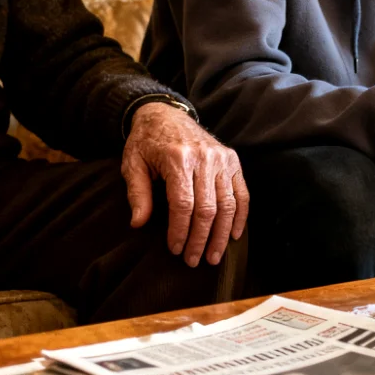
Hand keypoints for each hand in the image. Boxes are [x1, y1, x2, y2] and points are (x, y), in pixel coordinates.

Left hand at [122, 101, 248, 266]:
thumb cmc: (146, 142)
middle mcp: (203, 157)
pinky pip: (242, 193)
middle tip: (193, 261)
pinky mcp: (232, 159)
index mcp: (176, 158)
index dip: (180, 231)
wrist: (164, 113)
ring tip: (213, 256)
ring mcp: (221, 158)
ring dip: (221, 235)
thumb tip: (138, 224)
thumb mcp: (132, 164)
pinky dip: (240, 217)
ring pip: (228, 205)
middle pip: (207, 208)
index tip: (175, 250)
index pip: (182, 204)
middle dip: (200, 239)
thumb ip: (137, 194)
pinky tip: (233, 236)